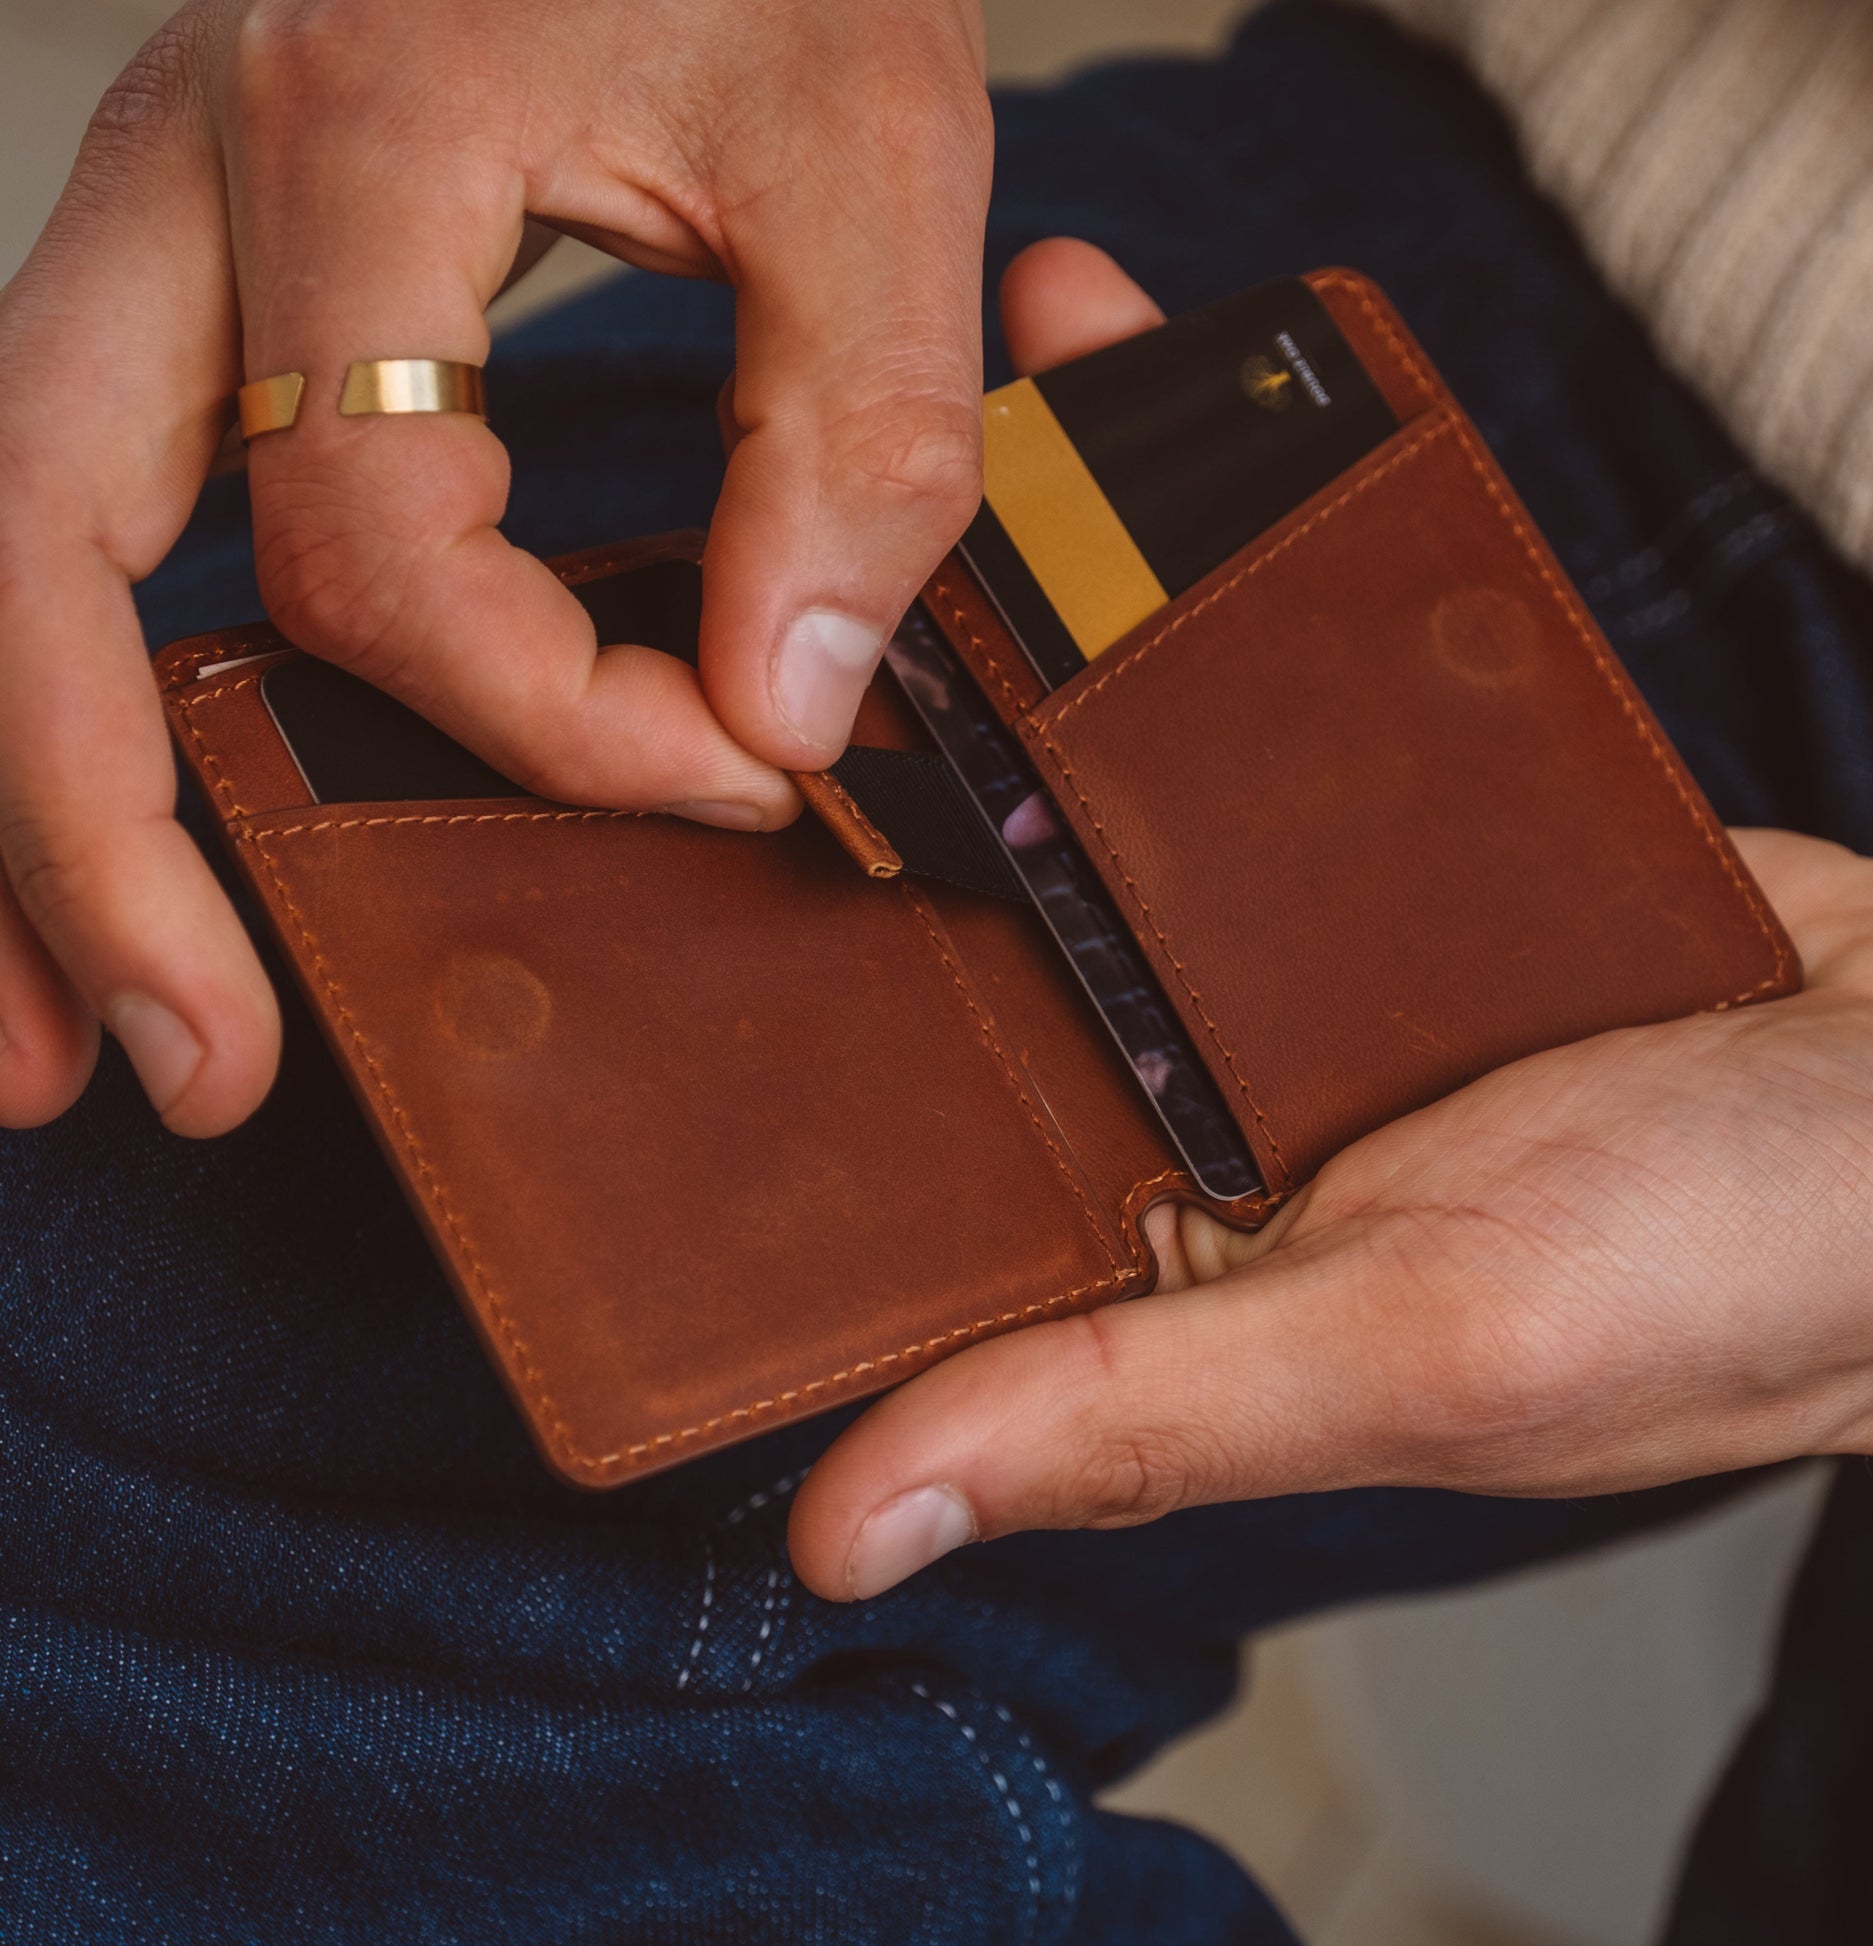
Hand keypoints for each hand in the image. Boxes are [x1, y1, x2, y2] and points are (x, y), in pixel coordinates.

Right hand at [0, 0, 991, 1134]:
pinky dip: (51, 689)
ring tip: (56, 1039)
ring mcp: (158, 226)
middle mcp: (188, 179)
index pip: (381, 549)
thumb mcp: (872, 141)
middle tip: (185, 1070)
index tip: (736, 771)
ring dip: (11, 809)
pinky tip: (82, 824)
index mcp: (350, 127)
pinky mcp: (194, 277)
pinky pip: (58, 508)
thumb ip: (857, 432)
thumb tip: (780, 703)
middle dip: (89, 842)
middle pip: (35, 555)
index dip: (555, 720)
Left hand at [789, 264, 1872, 1597]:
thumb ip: (1127, 1418)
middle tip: (743, 585)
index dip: (760, 1022)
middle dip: (871, 751)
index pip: (896, 1145)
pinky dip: (1206, 561)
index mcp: (1144, 1232)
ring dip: (1025, 604)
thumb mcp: (1412, 1348)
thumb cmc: (1731, 1278)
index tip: (628, 862)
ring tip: (925, 428)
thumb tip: (834, 1534)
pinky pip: (1257, 682)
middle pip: (977, 912)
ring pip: (1104, 763)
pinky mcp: (1382, 832)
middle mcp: (1181, 1084)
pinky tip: (1133, 402)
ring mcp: (1276, 943)